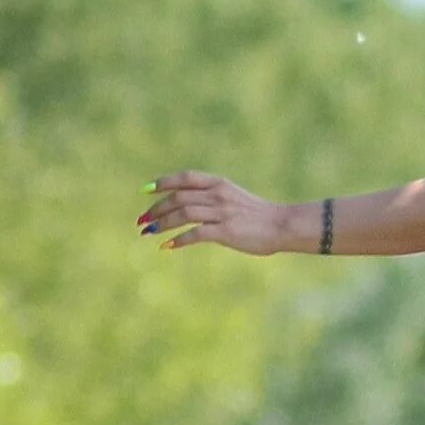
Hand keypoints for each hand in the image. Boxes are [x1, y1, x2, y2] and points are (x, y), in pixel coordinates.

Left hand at [138, 172, 286, 254]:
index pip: (185, 178)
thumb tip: (189, 204)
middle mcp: (218, 195)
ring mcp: (221, 213)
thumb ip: (213, 197)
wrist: (281, 225)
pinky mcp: (225, 232)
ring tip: (148, 232)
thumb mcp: (234, 198)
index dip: (163, 182)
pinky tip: (167, 247)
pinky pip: (195, 234)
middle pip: (178, 197)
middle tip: (143, 220)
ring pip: (183, 214)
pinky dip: (178, 240)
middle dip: (157, 208)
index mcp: (219, 184)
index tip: (147, 190)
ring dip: (162, 223)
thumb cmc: (258, 215)